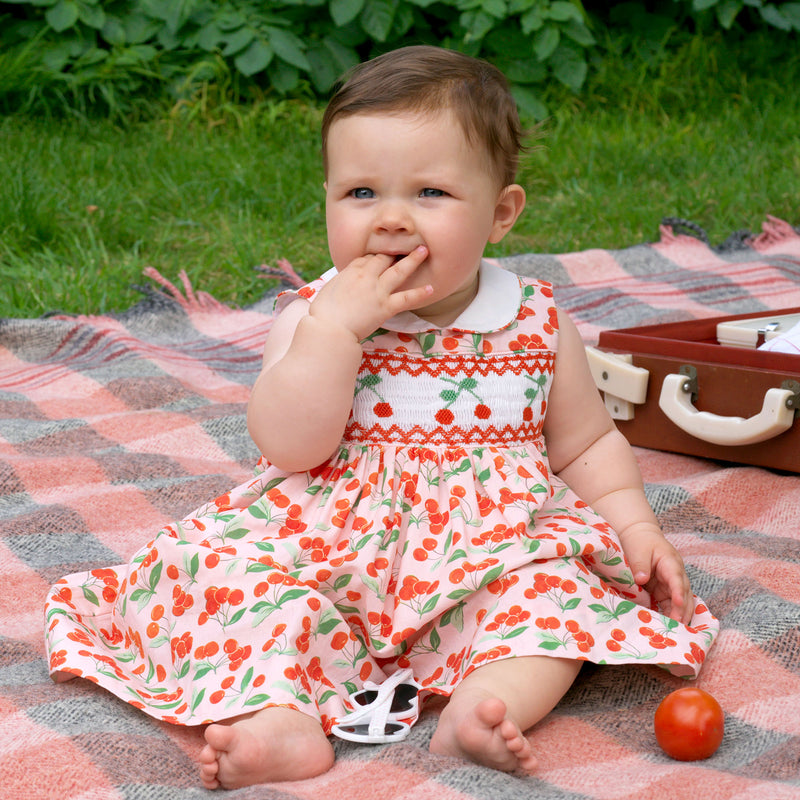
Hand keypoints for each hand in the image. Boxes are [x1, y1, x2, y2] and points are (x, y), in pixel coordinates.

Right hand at [310, 247, 431, 339]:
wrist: (329, 329)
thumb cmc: (322, 314)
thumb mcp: (328, 290)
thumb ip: (339, 282)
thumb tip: (343, 283)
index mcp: (350, 271)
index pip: (366, 258)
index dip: (375, 257)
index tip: (381, 257)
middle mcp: (366, 276)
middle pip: (383, 258)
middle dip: (394, 252)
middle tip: (406, 246)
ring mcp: (378, 290)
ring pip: (399, 271)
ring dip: (413, 260)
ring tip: (424, 251)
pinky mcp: (386, 307)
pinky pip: (407, 298)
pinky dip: (419, 293)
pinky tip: (431, 289)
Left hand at [622, 526, 694, 624]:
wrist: (641, 537)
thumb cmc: (640, 542)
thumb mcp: (638, 550)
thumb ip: (640, 565)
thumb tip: (641, 579)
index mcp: (670, 562)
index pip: (677, 579)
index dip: (678, 592)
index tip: (678, 603)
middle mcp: (676, 575)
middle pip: (684, 594)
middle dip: (682, 610)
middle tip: (677, 626)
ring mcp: (672, 584)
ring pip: (682, 603)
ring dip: (680, 616)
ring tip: (675, 632)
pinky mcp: (666, 591)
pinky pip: (672, 605)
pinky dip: (672, 615)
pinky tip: (668, 627)